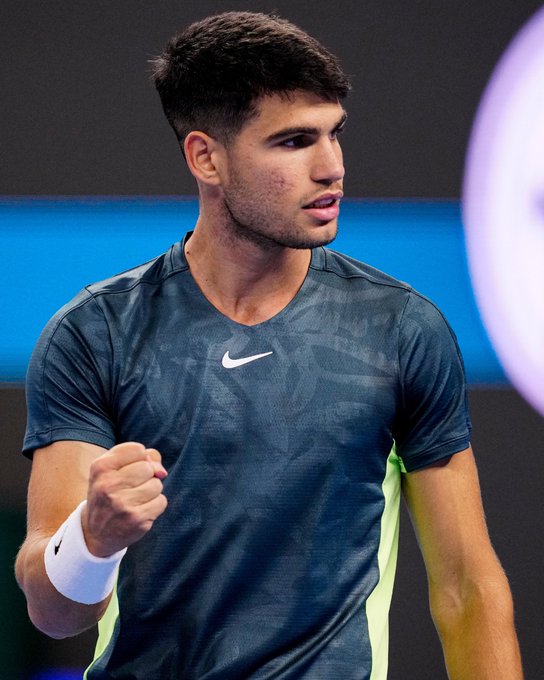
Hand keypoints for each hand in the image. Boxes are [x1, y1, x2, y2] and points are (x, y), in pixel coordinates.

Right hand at [82, 442, 167, 556]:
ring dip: (152, 491)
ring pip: (157, 484)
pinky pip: (162, 502)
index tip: (128, 470)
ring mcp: (122, 504)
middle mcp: (108, 485)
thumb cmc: (110, 493)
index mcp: (100, 467)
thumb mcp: (113, 469)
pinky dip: (155, 505)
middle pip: (148, 467)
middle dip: (147, 476)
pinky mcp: (136, 519)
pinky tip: (141, 510)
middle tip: (132, 488)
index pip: (137, 449)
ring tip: (135, 499)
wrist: (96, 533)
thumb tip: (162, 472)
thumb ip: (142, 458)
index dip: (140, 459)